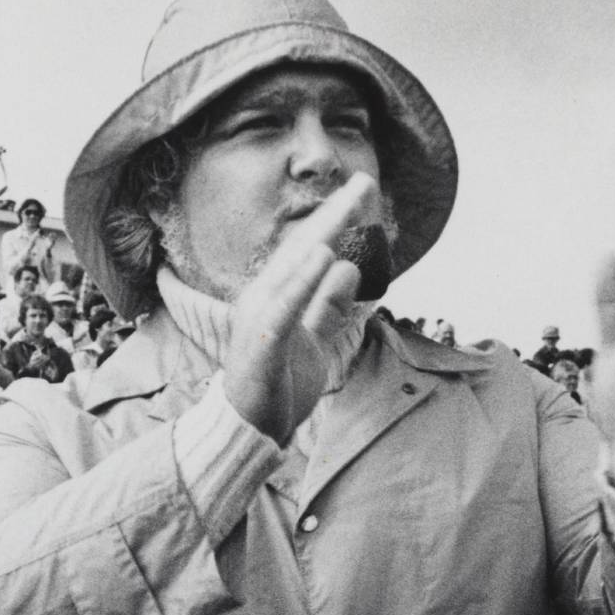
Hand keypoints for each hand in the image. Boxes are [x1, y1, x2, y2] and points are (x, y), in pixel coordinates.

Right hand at [222, 173, 378, 445]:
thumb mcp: (314, 342)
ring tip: (343, 211)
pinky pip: (283, 311)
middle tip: (363, 182)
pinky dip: (301, 284)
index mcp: (278, 297)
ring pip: (291, 274)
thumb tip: (348, 267)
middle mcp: (265, 300)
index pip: (311, 249)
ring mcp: (260, 322)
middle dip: (333, 215)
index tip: (363, 189)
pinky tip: (320, 258)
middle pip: (302, 250)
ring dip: (318, 239)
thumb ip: (327, 307)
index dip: (337, 218)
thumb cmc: (279, 385)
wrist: (250, 431)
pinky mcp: (261, 348)